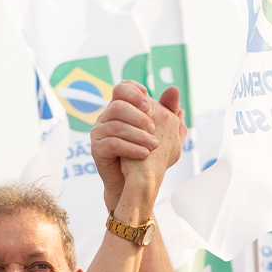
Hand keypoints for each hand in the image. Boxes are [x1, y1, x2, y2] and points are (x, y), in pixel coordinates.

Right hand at [92, 81, 185, 211]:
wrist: (133, 182)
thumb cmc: (147, 155)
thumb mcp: (163, 133)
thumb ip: (168, 112)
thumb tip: (174, 90)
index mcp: (121, 109)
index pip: (122, 88)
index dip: (134, 91)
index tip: (149, 102)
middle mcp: (106, 117)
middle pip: (118, 105)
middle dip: (138, 115)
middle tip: (153, 127)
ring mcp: (99, 132)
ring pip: (116, 125)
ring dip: (138, 134)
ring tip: (153, 144)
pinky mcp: (96, 149)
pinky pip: (112, 144)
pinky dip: (131, 148)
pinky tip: (144, 154)